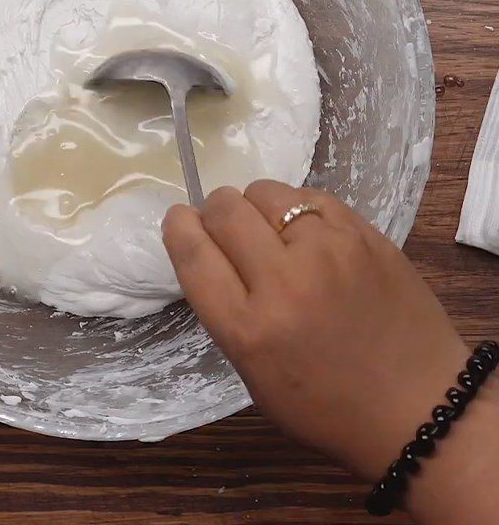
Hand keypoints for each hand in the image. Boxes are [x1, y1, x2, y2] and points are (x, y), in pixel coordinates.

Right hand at [162, 181, 498, 522]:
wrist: (420, 406)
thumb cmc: (325, 403)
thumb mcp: (253, 374)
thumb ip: (224, 308)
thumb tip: (206, 244)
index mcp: (248, 329)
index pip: (193, 252)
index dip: (178, 227)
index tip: (180, 221)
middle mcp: (284, 282)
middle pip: (224, 209)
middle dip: (214, 214)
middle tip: (230, 232)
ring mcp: (329, 251)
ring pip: (264, 192)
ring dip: (255, 208)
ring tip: (272, 233)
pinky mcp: (364, 234)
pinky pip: (308, 197)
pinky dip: (296, 209)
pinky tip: (306, 233)